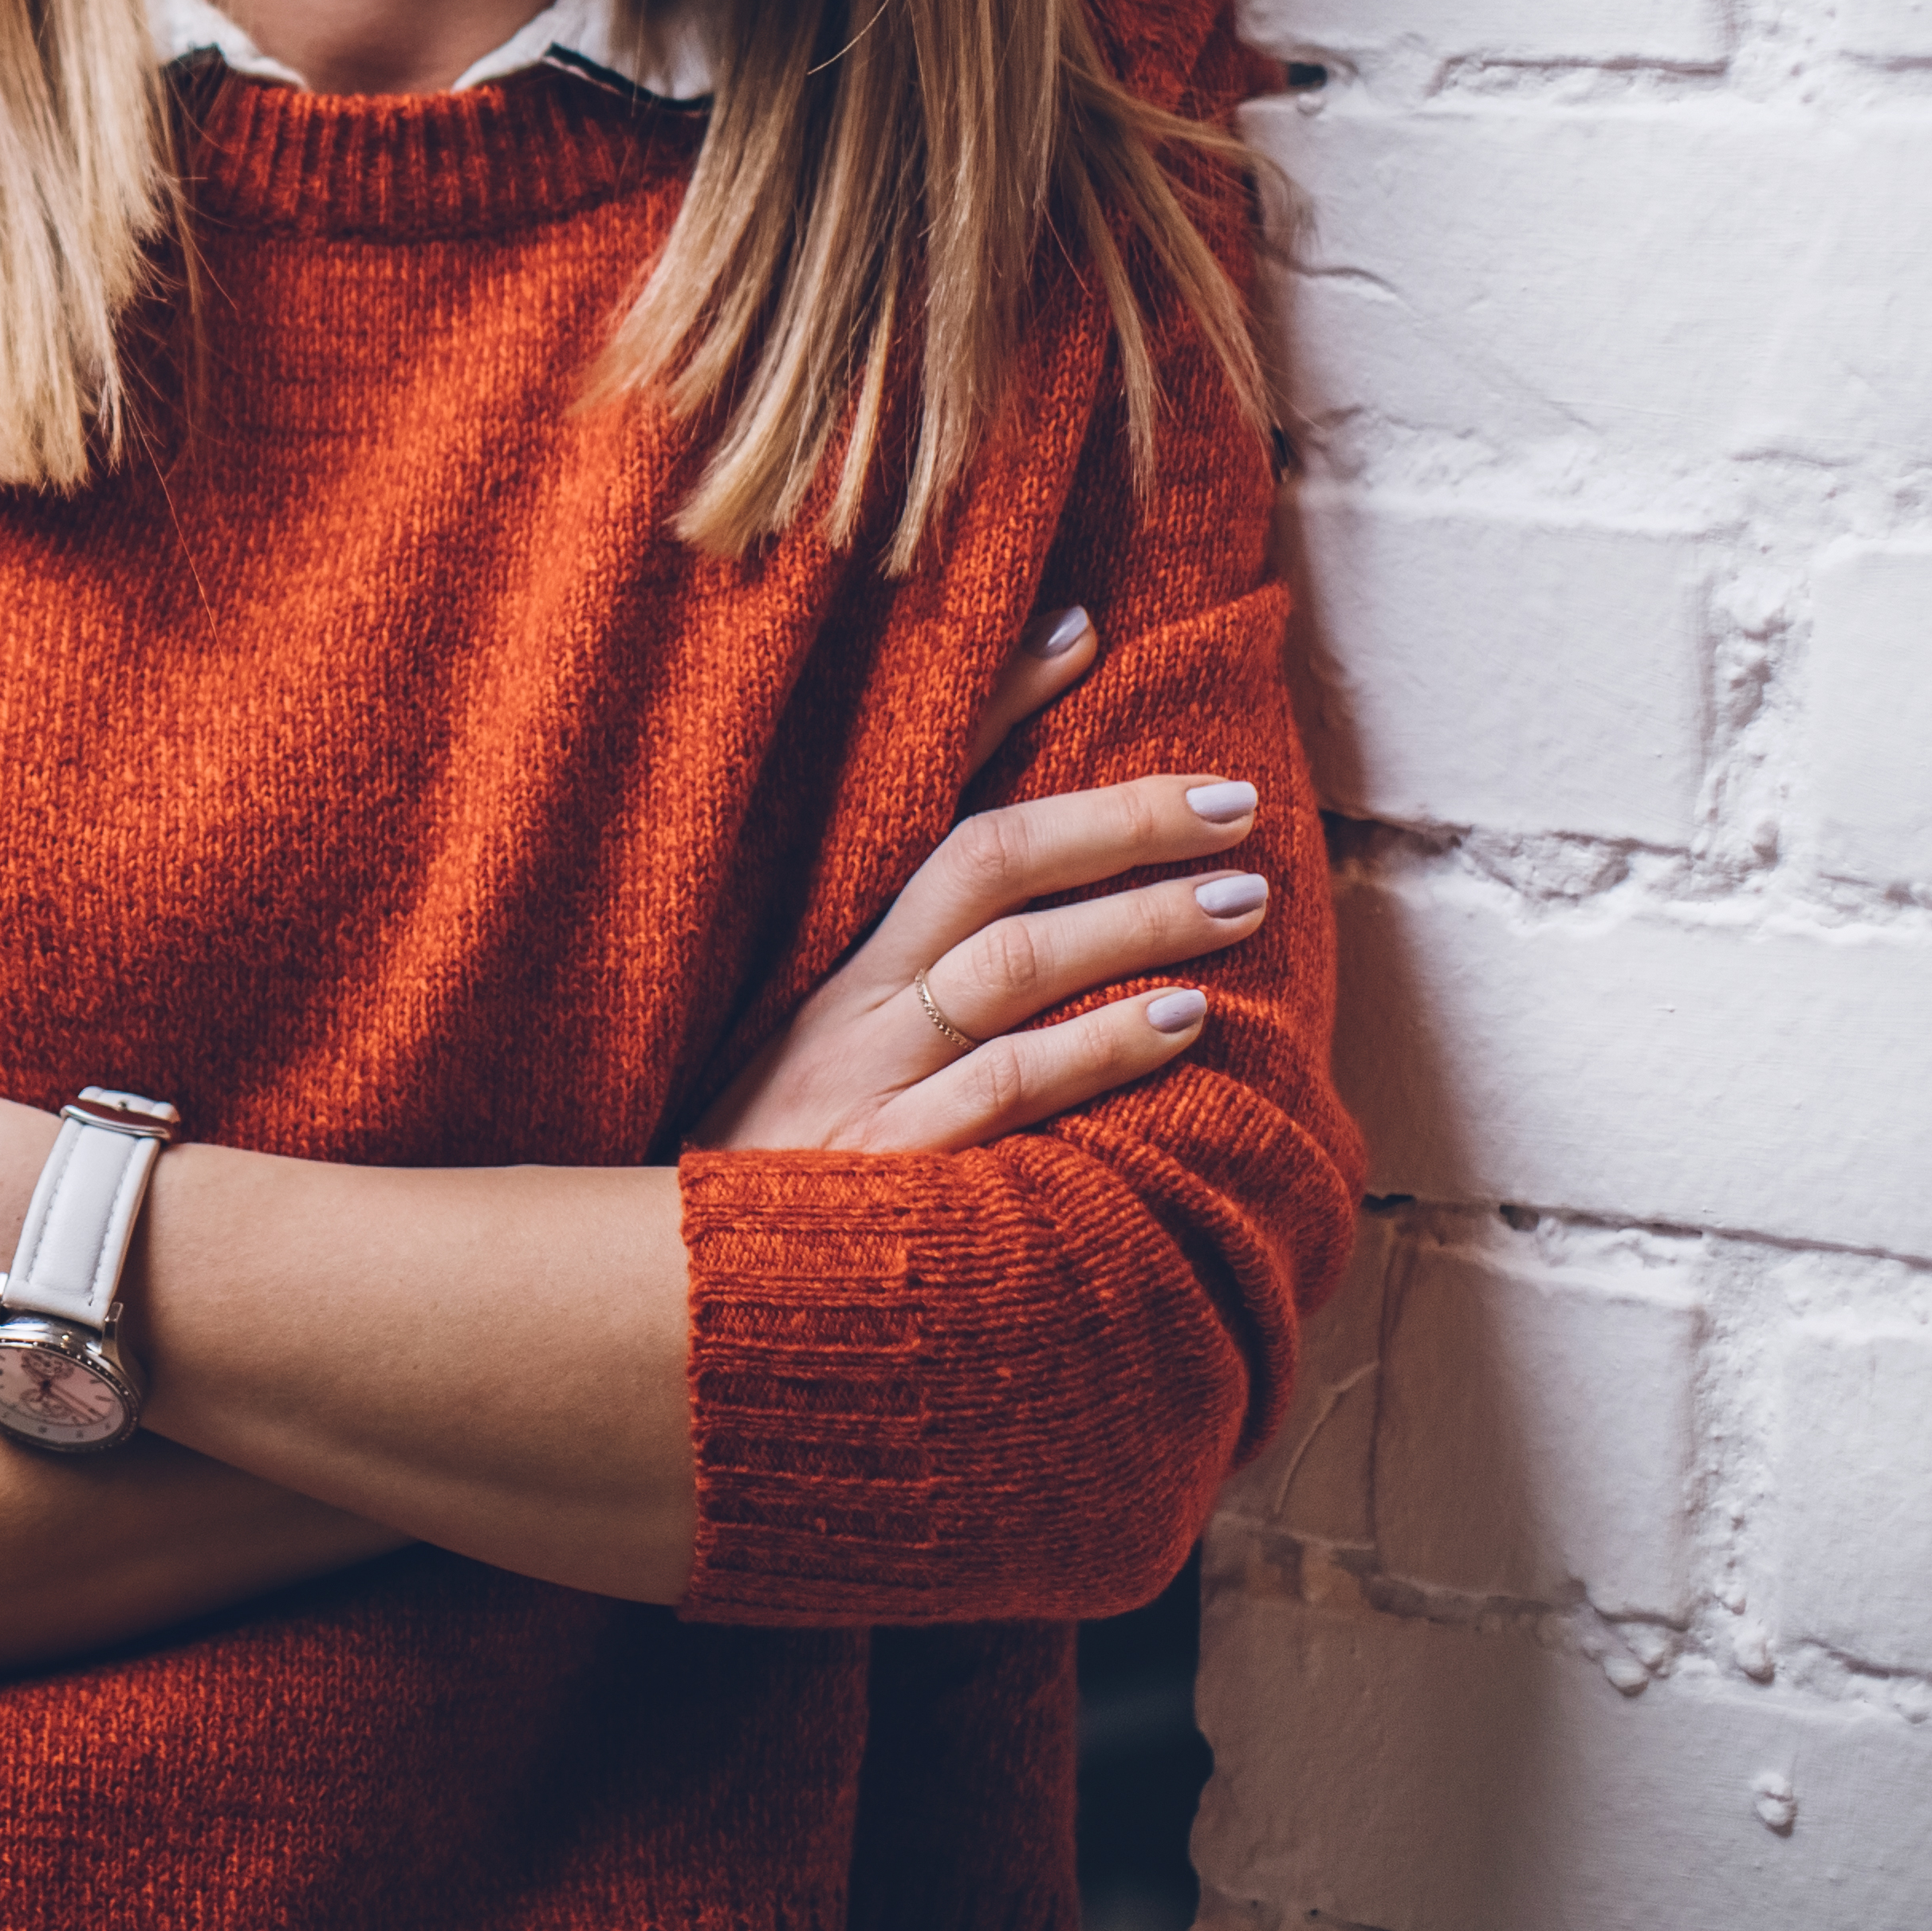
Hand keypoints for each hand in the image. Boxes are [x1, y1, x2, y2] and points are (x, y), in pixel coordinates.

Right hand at [688, 603, 1276, 1154]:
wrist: (691, 1293)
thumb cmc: (777, 1158)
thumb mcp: (812, 1040)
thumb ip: (919, 954)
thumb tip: (1024, 827)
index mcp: (828, 950)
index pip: (914, 796)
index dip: (991, 706)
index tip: (1083, 637)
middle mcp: (846, 995)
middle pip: (983, 863)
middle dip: (1114, 822)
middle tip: (1232, 803)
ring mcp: (865, 1076)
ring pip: (1010, 966)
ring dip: (1134, 922)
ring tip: (1240, 900)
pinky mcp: (889, 1164)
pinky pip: (1007, 1086)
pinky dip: (1100, 1047)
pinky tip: (1183, 1022)